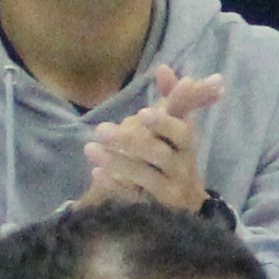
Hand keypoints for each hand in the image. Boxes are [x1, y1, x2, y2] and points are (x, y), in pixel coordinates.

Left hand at [79, 66, 230, 212]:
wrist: (182, 204)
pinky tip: (95, 174)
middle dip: (130, 141)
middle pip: (160, 155)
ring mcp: (170, 193)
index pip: (183, 134)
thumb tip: (163, 68)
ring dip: (117, 162)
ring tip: (90, 149)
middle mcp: (184, 170)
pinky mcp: (154, 211)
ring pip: (145, 177)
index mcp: (188, 148)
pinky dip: (114, 186)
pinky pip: (133, 200)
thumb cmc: (176, 157)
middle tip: (100, 129)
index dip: (164, 124)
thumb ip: (173, 98)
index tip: (142, 113)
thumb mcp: (177, 129)